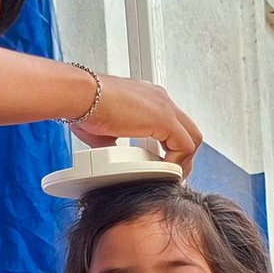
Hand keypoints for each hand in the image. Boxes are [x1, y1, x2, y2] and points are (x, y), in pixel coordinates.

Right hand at [73, 75, 201, 175]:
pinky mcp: (164, 118)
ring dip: (184, 160)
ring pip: (193, 137)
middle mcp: (160, 99)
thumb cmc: (84, 108)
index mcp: (147, 99)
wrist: (80, 96)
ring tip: (171, 176)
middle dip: (184, 156)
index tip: (163, 164)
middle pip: (189, 130)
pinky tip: (163, 172)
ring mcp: (164, 107)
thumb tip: (113, 156)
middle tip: (173, 173)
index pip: (173, 124)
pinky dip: (178, 162)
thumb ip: (115, 142)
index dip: (172, 148)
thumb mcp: (103, 131)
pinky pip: (185, 145)